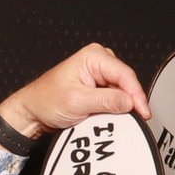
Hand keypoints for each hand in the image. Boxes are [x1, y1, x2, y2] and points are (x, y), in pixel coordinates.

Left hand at [0, 43, 150, 138]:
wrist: (31, 112)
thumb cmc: (45, 100)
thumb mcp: (77, 101)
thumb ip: (105, 101)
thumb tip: (128, 102)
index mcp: (93, 56)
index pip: (124, 74)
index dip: (136, 94)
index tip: (142, 111)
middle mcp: (97, 61)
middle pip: (125, 82)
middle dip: (129, 100)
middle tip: (134, 118)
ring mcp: (98, 74)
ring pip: (121, 91)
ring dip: (121, 105)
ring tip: (115, 118)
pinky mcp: (97, 87)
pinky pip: (113, 97)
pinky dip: (114, 108)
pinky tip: (109, 115)